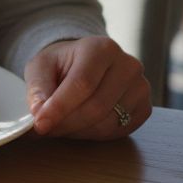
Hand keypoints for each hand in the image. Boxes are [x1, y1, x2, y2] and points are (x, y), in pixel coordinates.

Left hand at [24, 36, 150, 139]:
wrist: (83, 64)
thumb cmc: (60, 65)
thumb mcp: (40, 68)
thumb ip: (38, 89)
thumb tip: (39, 114)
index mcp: (101, 48)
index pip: (82, 83)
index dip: (59, 107)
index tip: (40, 123)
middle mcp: (128, 65)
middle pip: (96, 106)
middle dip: (66, 123)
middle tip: (45, 129)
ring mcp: (141, 87)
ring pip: (107, 123)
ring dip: (77, 131)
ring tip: (58, 125)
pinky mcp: (144, 108)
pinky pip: (118, 131)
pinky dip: (93, 134)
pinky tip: (78, 126)